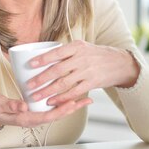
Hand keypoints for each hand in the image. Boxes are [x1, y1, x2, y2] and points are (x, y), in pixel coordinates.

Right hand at [0, 92, 91, 128]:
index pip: (47, 116)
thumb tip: (24, 105)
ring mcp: (34, 114)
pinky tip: (70, 96)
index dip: (60, 110)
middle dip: (72, 108)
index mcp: (26, 119)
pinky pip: (51, 107)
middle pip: (56, 115)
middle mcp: (33, 118)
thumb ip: (10, 105)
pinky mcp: (35, 109)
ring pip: (56, 111)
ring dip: (70, 105)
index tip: (71, 103)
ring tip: (84, 98)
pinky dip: (62, 102)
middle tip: (86, 100)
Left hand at [25, 40, 140, 106]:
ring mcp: (87, 71)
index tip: (30, 64)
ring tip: (36, 97)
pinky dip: (61, 98)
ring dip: (48, 91)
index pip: (56, 52)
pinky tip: (52, 101)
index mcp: (77, 47)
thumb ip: (67, 52)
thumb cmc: (96, 55)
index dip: (42, 59)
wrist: (119, 63)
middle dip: (41, 79)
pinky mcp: (92, 83)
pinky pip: (73, 92)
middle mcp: (82, 58)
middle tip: (29, 85)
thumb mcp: (83, 47)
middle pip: (57, 70)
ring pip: (63, 83)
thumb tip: (43, 57)